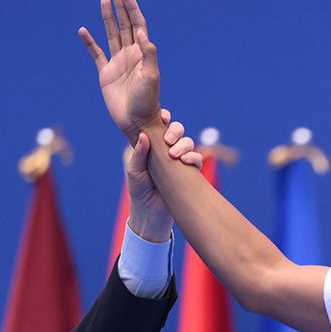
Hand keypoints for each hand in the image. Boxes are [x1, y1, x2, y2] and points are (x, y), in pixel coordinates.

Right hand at [79, 0, 160, 141]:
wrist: (136, 122)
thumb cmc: (147, 101)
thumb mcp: (151, 76)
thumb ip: (147, 53)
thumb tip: (139, 31)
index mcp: (142, 54)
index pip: (138, 25)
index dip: (132, 9)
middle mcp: (130, 55)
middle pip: (125, 25)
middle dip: (121, 8)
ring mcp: (118, 63)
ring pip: (111, 35)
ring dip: (108, 18)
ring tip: (104, 1)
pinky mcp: (106, 74)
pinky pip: (96, 53)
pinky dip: (89, 42)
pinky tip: (83, 31)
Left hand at [127, 109, 200, 241]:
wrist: (150, 214)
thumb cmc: (138, 191)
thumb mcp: (134, 171)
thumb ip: (138, 153)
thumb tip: (144, 135)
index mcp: (152, 145)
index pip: (160, 126)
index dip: (164, 118)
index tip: (164, 117)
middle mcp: (166, 150)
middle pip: (177, 131)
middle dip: (176, 130)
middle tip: (169, 139)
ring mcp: (179, 161)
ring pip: (188, 142)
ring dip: (184, 144)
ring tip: (176, 154)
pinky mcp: (189, 173)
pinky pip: (196, 159)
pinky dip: (194, 157)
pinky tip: (186, 161)